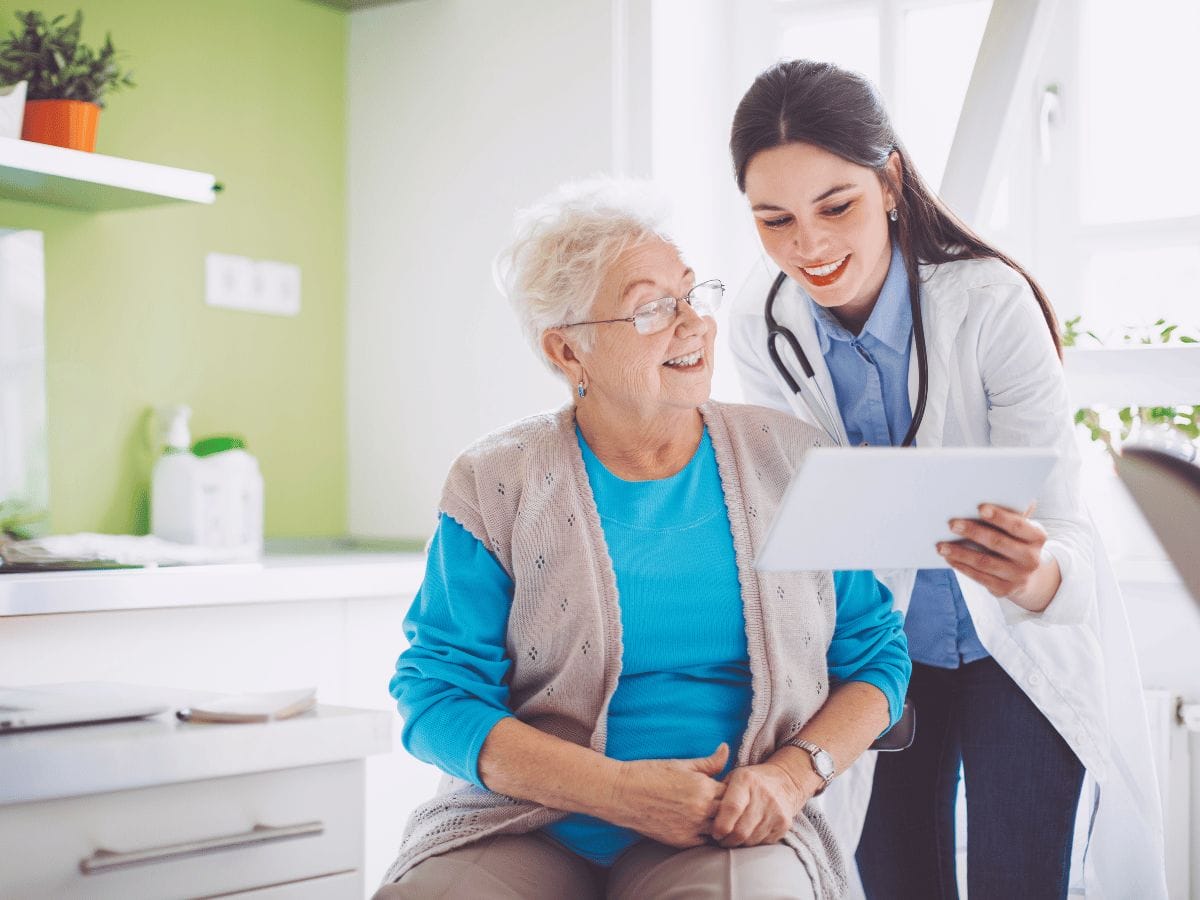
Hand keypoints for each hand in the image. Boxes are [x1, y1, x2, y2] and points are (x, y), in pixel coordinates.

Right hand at [606, 744, 728, 847]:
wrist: (623, 794)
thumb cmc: (650, 774)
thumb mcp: (682, 764)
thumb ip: (709, 762)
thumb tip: (726, 749)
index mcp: (704, 787)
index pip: (733, 792)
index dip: (733, 791)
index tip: (728, 789)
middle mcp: (701, 810)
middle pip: (730, 813)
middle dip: (731, 809)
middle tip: (725, 805)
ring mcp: (692, 828)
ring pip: (720, 831)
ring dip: (721, 825)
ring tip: (716, 817)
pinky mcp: (681, 842)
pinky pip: (704, 843)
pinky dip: (707, 837)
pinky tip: (703, 828)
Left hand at [709, 759, 809, 847]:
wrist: (784, 781)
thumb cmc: (749, 782)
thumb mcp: (733, 777)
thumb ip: (718, 792)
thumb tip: (701, 814)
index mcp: (746, 780)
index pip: (732, 808)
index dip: (720, 825)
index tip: (714, 833)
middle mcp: (763, 795)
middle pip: (741, 830)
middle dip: (727, 840)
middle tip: (720, 840)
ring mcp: (776, 810)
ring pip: (751, 840)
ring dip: (739, 843)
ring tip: (732, 837)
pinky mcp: (784, 824)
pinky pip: (763, 843)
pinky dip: (752, 843)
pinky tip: (747, 835)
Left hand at [937, 503, 1058, 606]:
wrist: (1028, 576)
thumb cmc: (1016, 542)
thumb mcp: (1021, 530)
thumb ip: (1011, 514)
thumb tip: (988, 496)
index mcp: (1037, 537)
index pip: (1017, 525)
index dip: (999, 517)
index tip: (980, 508)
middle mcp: (1031, 558)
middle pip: (998, 542)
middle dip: (973, 532)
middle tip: (952, 524)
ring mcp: (1019, 576)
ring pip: (985, 562)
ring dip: (960, 553)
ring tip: (942, 546)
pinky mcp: (1005, 589)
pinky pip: (979, 577)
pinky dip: (962, 566)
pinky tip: (949, 558)